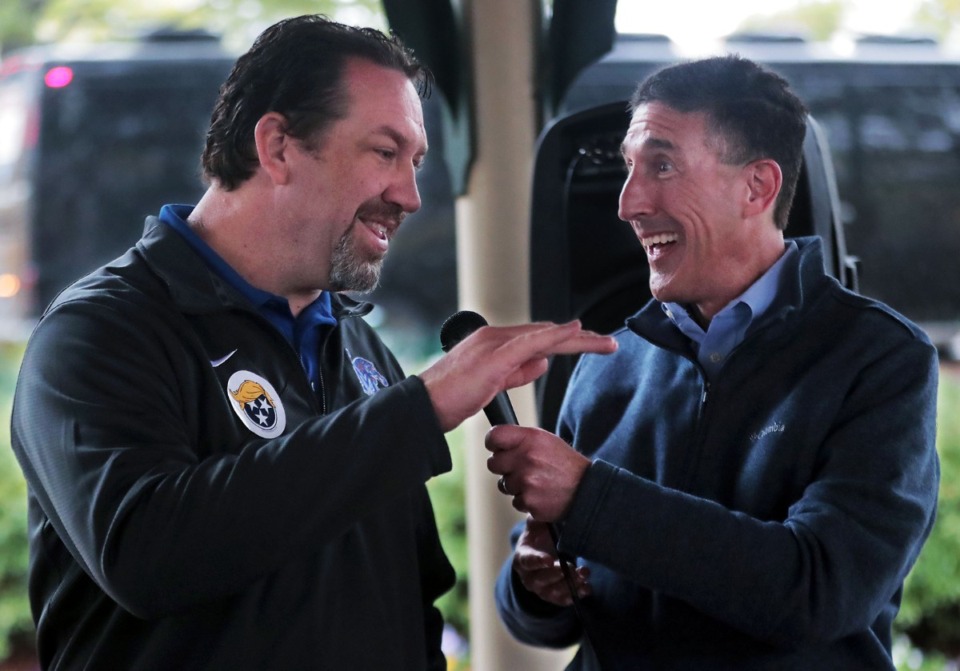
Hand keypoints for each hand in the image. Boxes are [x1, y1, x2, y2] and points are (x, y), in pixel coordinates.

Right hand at [419, 321, 615, 431]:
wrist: (423, 407)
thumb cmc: (450, 400)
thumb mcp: (491, 386)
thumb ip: (516, 372)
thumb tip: (542, 363)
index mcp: (493, 344)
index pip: (537, 339)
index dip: (565, 341)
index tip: (590, 344)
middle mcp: (494, 337)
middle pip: (545, 333)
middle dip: (579, 338)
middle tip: (608, 343)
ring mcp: (493, 344)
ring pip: (544, 334)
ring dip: (577, 337)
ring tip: (605, 343)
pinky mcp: (494, 356)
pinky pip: (531, 341)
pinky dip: (555, 335)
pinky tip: (574, 331)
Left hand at [486, 424, 589, 521]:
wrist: (585, 490)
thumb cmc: (565, 465)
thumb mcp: (545, 441)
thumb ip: (521, 439)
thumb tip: (497, 442)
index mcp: (530, 439)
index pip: (494, 436)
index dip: (493, 443)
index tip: (496, 448)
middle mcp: (526, 458)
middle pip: (493, 463)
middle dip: (504, 467)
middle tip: (520, 468)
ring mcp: (526, 481)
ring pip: (503, 484)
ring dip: (515, 485)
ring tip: (536, 482)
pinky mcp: (529, 501)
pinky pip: (515, 501)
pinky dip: (525, 500)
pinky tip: (540, 494)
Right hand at [513, 518, 589, 606]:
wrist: (544, 551)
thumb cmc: (540, 534)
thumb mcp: (537, 523)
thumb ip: (539, 517)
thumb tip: (544, 505)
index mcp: (522, 557)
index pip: (527, 561)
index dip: (537, 561)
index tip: (549, 560)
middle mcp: (529, 577)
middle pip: (540, 580)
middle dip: (557, 574)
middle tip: (571, 566)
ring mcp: (541, 589)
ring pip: (553, 592)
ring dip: (569, 585)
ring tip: (584, 574)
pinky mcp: (554, 596)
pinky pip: (563, 600)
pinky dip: (575, 595)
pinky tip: (587, 588)